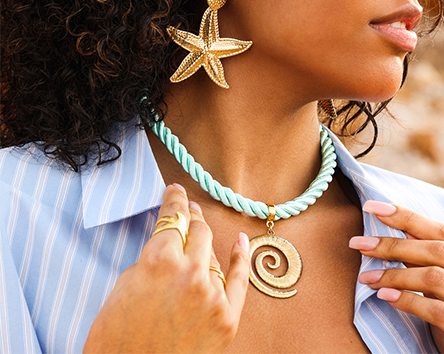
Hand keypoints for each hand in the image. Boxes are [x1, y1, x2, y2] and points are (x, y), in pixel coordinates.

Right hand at [84, 183, 250, 353]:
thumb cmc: (115, 342)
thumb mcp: (123, 288)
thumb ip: (151, 259)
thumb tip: (168, 242)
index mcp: (158, 260)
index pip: (172, 217)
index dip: (174, 200)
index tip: (176, 191)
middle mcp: (189, 271)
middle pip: (198, 230)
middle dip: (191, 216)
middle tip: (188, 210)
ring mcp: (212, 294)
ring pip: (213, 252)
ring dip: (204, 240)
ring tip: (199, 229)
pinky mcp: (228, 316)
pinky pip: (240, 279)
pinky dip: (241, 256)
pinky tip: (240, 241)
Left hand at [350, 201, 443, 353]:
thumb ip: (437, 262)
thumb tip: (403, 230)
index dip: (408, 217)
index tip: (374, 207)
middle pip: (438, 252)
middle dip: (392, 245)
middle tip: (359, 243)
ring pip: (435, 278)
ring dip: (393, 275)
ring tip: (366, 276)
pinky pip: (439, 312)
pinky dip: (407, 301)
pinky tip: (385, 296)